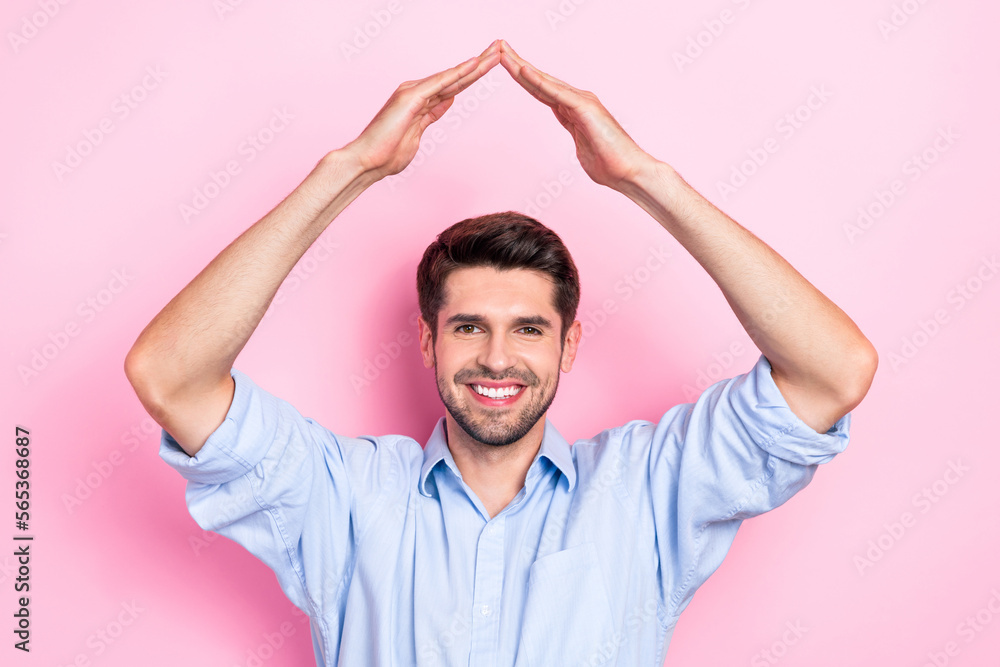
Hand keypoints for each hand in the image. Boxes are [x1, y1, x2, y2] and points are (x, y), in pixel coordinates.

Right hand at [343, 41, 501, 181]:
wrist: (366, 161)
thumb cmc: (387, 155)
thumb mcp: (417, 133)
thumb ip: (431, 116)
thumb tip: (446, 102)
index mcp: (421, 102)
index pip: (454, 87)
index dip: (473, 77)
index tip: (491, 66)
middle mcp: (417, 92)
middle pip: (456, 77)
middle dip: (480, 65)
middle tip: (500, 50)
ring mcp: (414, 93)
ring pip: (452, 76)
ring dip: (476, 64)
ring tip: (496, 52)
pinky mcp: (411, 97)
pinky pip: (441, 82)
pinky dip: (458, 73)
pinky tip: (474, 64)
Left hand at [498, 40, 654, 191]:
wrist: (629, 172)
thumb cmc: (610, 165)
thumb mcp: (584, 149)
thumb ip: (577, 138)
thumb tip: (577, 139)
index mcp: (574, 111)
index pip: (542, 91)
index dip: (524, 78)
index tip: (507, 66)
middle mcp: (577, 101)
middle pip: (540, 80)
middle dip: (518, 64)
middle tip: (499, 47)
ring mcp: (582, 102)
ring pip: (545, 82)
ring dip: (522, 67)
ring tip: (503, 52)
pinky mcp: (585, 108)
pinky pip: (556, 93)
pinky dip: (539, 81)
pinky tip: (523, 70)